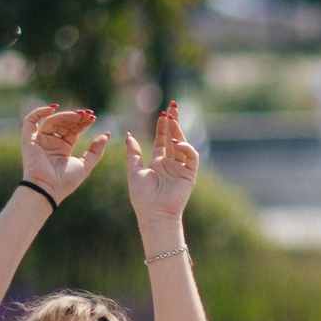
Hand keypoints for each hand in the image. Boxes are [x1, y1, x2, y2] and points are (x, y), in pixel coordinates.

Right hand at [20, 103, 111, 203]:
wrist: (48, 189)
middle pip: (63, 123)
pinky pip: (31, 120)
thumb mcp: (86, 165)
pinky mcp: (29, 139)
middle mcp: (51, 142)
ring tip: (78, 115)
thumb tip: (107, 135)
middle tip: (87, 114)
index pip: (73, 129)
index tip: (93, 117)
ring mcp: (40, 139)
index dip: (82, 122)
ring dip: (65, 115)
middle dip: (75, 117)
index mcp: (63, 147)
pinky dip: (40, 111)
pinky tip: (53, 108)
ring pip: (52, 120)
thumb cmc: (66, 181)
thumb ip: (96, 151)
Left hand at [126, 101, 200, 223]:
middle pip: (174, 138)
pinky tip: (177, 142)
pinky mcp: (189, 175)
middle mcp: (171, 164)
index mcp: (158, 163)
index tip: (162, 114)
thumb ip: (133, 153)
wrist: (153, 213)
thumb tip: (128, 135)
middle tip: (172, 107)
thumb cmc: (142, 196)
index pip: (162, 140)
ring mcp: (181, 169)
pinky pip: (191, 157)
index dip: (163, 127)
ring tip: (171, 120)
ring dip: (178, 132)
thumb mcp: (134, 170)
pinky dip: (186, 148)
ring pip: (183, 145)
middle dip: (174, 123)